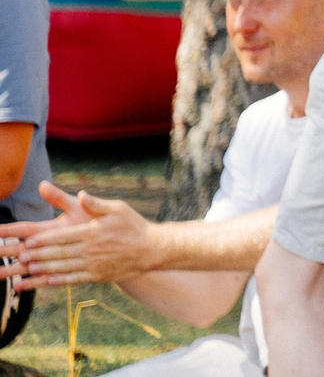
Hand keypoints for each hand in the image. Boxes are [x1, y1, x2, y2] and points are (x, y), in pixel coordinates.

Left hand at [0, 183, 155, 286]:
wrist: (152, 249)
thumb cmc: (133, 226)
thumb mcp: (118, 208)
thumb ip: (96, 204)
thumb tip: (81, 195)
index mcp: (93, 232)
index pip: (62, 236)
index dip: (42, 240)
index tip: (27, 242)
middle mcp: (91, 250)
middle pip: (58, 253)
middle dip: (36, 256)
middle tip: (19, 257)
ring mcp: (93, 265)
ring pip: (62, 268)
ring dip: (42, 269)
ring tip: (25, 269)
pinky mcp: (97, 276)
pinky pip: (73, 280)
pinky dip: (57, 282)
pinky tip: (44, 282)